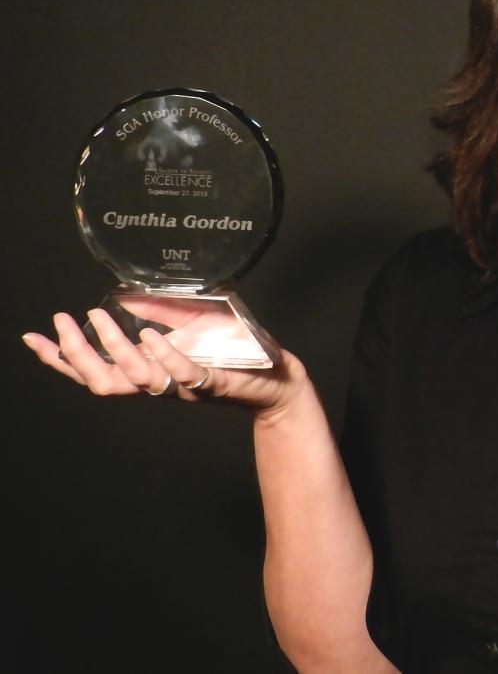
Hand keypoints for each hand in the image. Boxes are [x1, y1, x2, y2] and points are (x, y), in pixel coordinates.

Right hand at [23, 301, 307, 418]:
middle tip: (62, 322)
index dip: (62, 361)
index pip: (95, 373)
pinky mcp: (214, 383)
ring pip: (138, 379)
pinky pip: (183, 374)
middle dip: (75, 356)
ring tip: (98, 319)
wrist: (279, 378)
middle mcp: (161, 385)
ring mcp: (185, 386)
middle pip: (104, 383)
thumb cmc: (235, 352)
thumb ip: (161, 312)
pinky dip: (164, 354)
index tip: (33, 338)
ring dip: (113, 348)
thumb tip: (125, 296)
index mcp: (151, 373)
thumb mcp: (192, 324)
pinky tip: (149, 334)